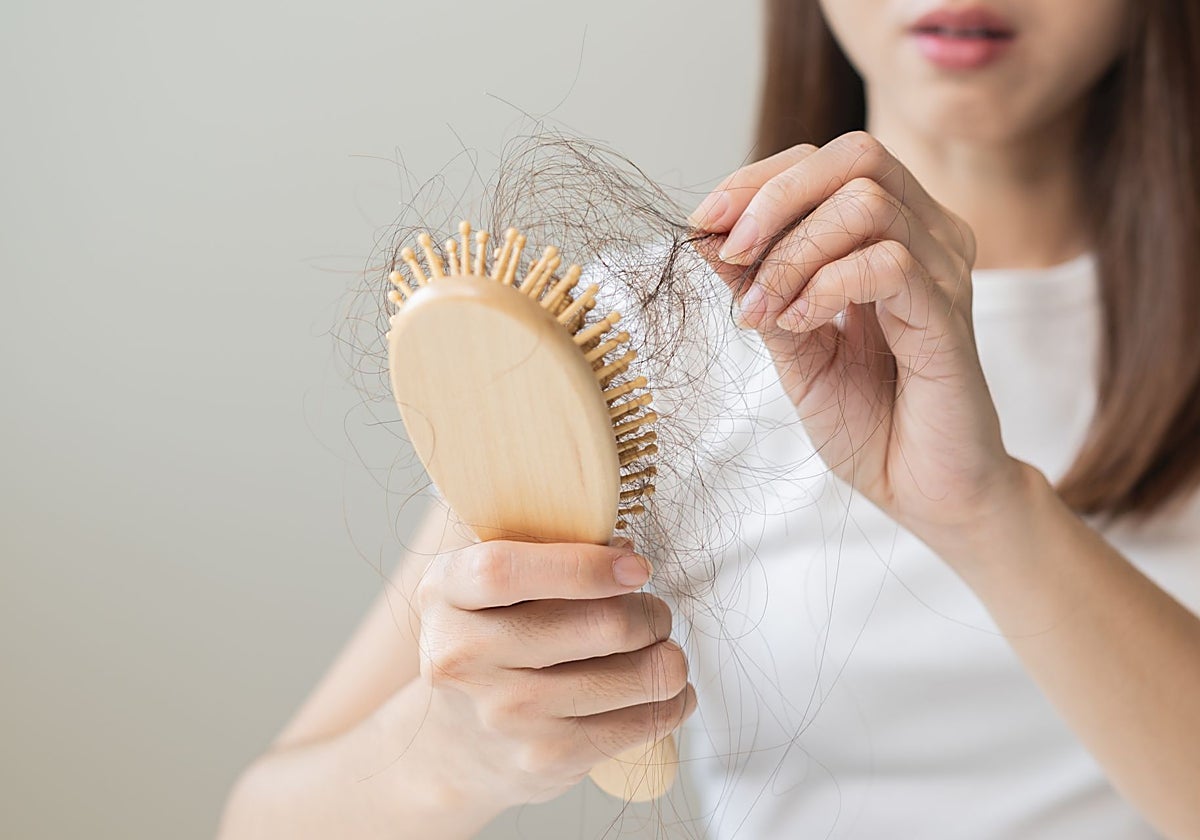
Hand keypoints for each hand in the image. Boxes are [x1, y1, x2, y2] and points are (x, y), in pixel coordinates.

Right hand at [410, 539, 693, 806]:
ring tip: (660, 649)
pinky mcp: (546, 757)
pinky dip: (673, 700)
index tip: (637, 567)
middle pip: (601, 624)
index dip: (584, 565)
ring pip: (635, 673)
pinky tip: (668, 690)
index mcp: (445, 594)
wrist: (453, 748)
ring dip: (668, 656)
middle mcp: (466, 657)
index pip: (505, 571)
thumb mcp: (481, 586)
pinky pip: (642, 721)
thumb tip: (624, 548)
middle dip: (650, 612)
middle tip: (652, 610)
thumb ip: (537, 549)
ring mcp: (506, 715)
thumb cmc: (488, 641)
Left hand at [691, 131, 1022, 544]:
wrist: (920, 490)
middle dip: (775, 195)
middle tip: (730, 252)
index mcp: (893, 234)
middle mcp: (929, 237)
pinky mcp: (949, 315)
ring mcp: (945, 272)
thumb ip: (760, 287)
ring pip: (867, 202)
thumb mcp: (793, 344)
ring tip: (764, 311)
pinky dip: (825, 286)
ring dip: (793, 252)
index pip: (828, 162)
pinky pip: (888, 262)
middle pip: (855, 157)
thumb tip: (707, 234)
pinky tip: (800, 323)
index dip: (760, 179)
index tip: (704, 222)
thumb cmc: (867, 419)